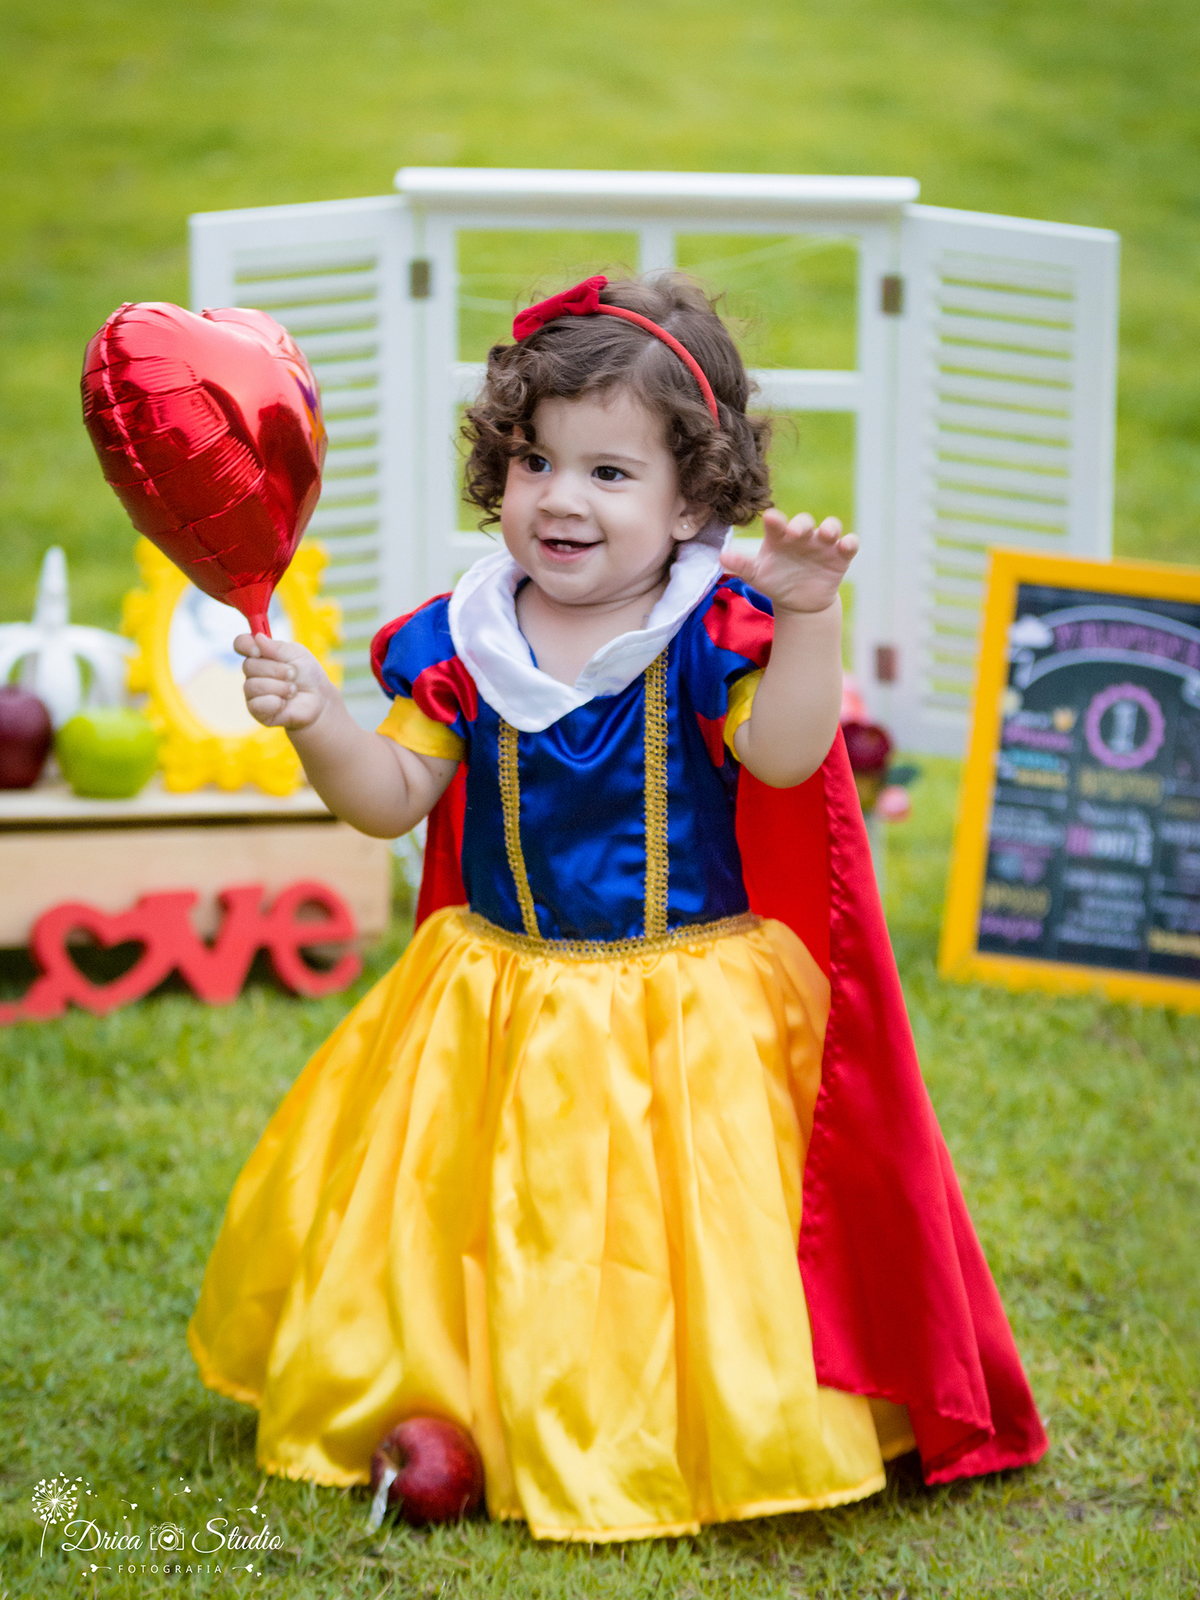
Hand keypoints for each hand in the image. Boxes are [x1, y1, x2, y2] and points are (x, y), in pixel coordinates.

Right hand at [235, 633, 335, 730]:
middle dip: (275, 670)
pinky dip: (275, 703)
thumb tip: (258, 638)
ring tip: (292, 690)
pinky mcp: (256, 710)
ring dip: (279, 687)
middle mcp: (253, 672)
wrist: (318, 700)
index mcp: (260, 653)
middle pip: (248, 666)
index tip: (258, 650)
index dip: (245, 645)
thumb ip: (278, 647)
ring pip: (253, 685)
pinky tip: (284, 703)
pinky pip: (257, 705)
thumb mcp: (298, 654)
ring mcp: (253, 691)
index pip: (241, 644)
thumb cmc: (307, 674)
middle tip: (293, 674)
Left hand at [721, 511, 857, 614]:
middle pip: (804, 522)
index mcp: (779, 536)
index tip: (770, 518)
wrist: (799, 602)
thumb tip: (720, 557)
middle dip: (802, 524)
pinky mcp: (840, 556)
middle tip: (796, 531)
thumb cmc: (775, 581)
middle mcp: (801, 536)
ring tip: (827, 534)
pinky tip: (846, 546)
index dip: (774, 520)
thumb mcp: (757, 574)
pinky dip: (850, 542)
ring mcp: (822, 544)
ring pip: (831, 527)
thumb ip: (741, 564)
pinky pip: (849, 544)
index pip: (776, 523)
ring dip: (831, 528)